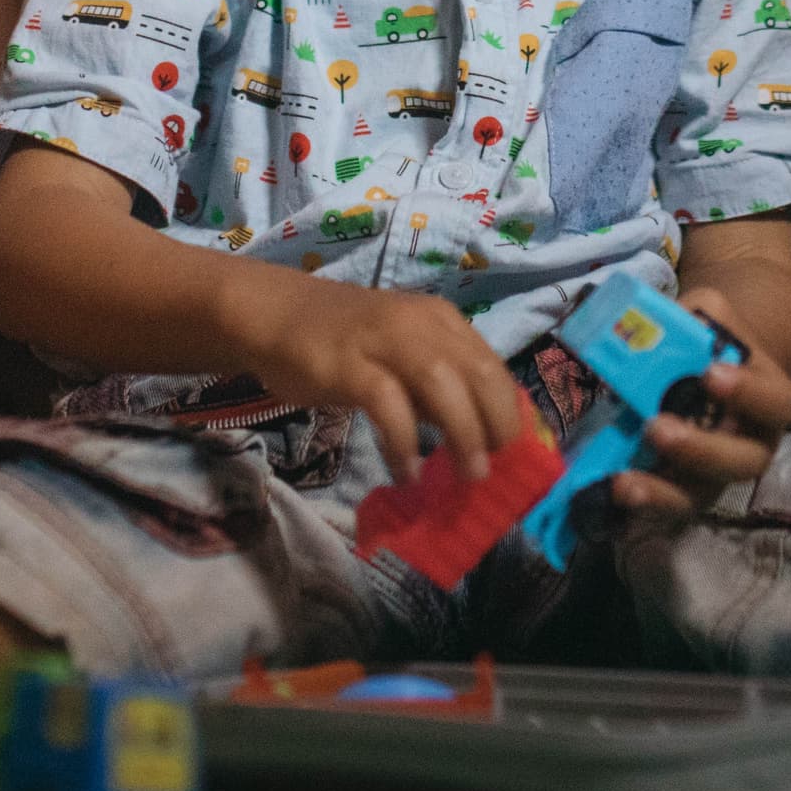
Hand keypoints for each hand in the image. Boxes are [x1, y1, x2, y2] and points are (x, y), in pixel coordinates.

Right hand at [224, 268, 528, 483]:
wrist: (274, 314)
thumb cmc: (343, 341)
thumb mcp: (402, 355)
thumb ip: (435, 388)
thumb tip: (474, 439)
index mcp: (442, 320)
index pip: (493, 365)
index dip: (512, 411)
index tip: (517, 454)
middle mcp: (422, 323)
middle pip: (480, 373)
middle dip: (498, 424)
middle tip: (497, 468)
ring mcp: (385, 340)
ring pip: (444, 383)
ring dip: (463, 434)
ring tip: (468, 476)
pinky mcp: (350, 364)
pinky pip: (389, 405)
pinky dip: (404, 442)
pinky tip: (407, 472)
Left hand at [603, 285, 790, 532]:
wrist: (706, 366)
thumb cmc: (712, 340)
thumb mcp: (709, 314)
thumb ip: (692, 317)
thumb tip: (651, 326)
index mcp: (769, 400)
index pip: (775, 403)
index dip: (748, 393)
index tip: (710, 375)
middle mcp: (751, 445)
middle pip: (742, 464)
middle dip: (700, 451)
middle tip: (657, 428)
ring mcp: (716, 474)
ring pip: (700, 495)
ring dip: (662, 492)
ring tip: (623, 483)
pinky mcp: (682, 490)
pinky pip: (664, 507)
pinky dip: (637, 505)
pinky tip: (607, 494)